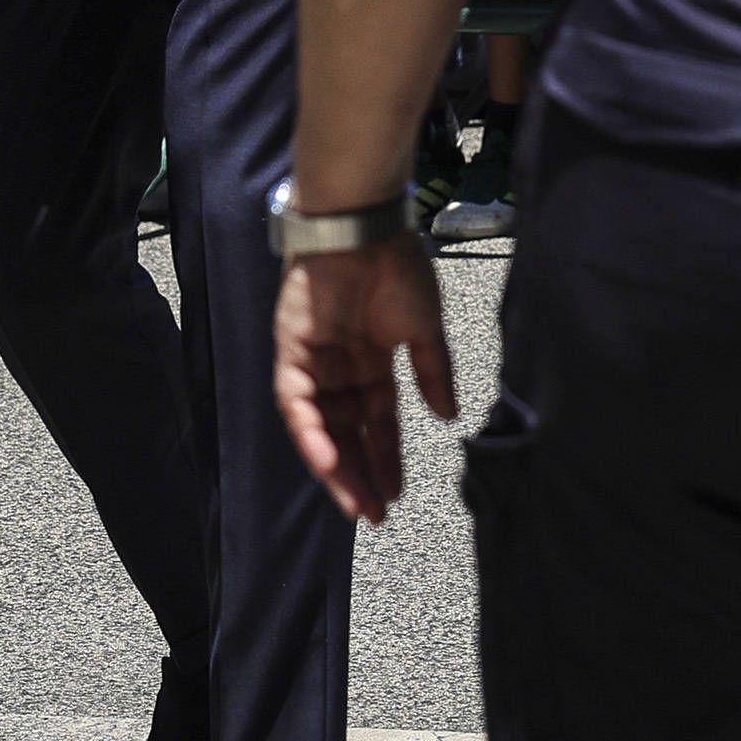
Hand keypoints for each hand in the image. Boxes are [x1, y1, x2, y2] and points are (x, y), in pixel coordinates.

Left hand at [273, 241, 457, 526]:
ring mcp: (312, 360)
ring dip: (334, 465)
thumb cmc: (397, 267)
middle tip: (373, 514)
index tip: (397, 494)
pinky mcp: (291, 349)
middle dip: (358, 473)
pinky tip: (329, 463)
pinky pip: (295, 401)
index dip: (385, 457)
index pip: (376, 421)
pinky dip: (310, 433)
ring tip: (355, 502)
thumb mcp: (425, 329)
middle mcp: (338, 367)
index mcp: (371, 361)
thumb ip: (432, 373)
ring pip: (318, 425)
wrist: (365, 227)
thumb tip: (448, 418)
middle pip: (345, 431)